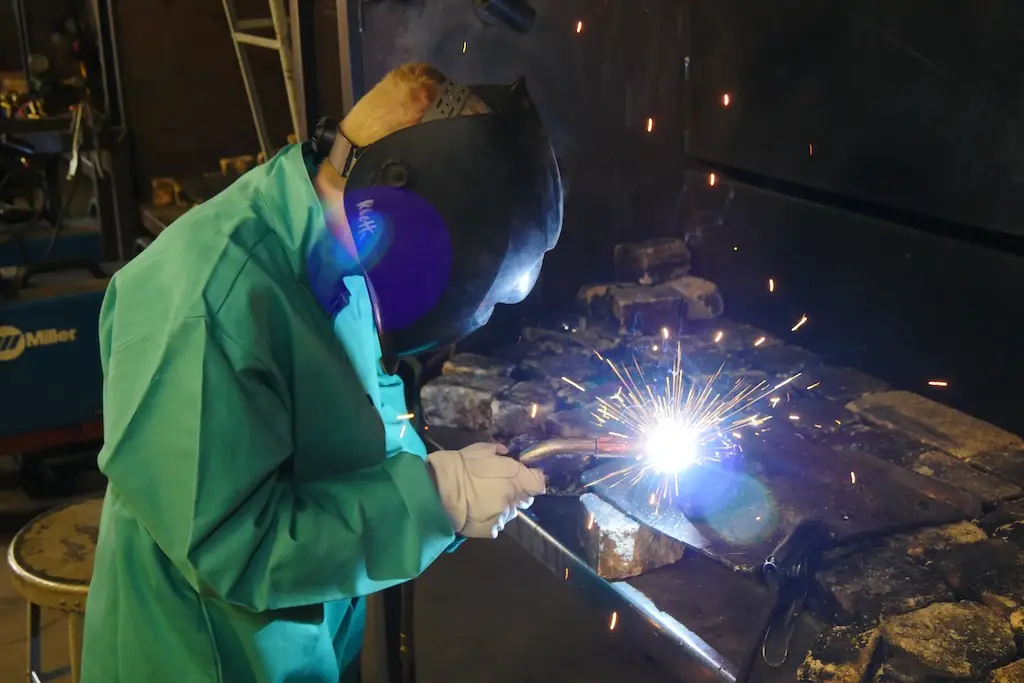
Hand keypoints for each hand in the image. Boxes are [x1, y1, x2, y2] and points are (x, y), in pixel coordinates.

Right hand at [427, 443, 545, 538]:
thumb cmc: (459, 465)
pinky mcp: (491, 529)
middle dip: (517, 493)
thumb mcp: (480, 449)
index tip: (525, 477)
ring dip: (504, 506)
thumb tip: (507, 453)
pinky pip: (497, 524)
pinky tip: (478, 511)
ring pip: (511, 512)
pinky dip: (492, 519)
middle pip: (525, 499)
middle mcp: (513, 498)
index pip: (538, 483)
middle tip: (500, 487)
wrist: (438, 489)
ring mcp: (503, 516)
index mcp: (514, 477)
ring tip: (484, 499)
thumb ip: (498, 451)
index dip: (533, 480)